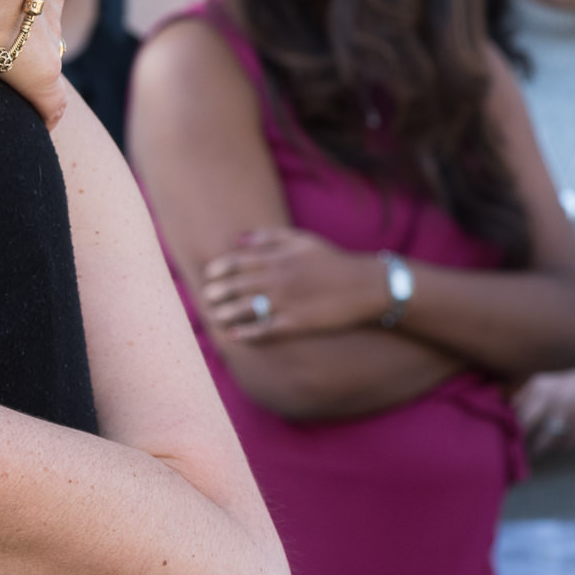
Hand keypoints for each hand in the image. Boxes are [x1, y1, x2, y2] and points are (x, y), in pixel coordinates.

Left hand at [201, 228, 384, 341]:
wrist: (367, 286)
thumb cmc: (333, 261)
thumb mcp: (302, 240)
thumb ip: (269, 237)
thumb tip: (238, 239)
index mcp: (276, 257)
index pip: (232, 263)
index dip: (215, 272)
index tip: (209, 278)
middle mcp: (276, 278)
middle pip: (232, 287)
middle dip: (215, 294)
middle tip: (207, 300)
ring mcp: (285, 302)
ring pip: (243, 309)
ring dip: (224, 315)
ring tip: (215, 318)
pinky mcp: (296, 323)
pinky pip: (264, 331)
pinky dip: (247, 335)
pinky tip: (235, 337)